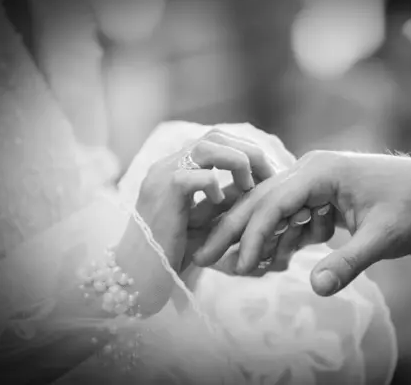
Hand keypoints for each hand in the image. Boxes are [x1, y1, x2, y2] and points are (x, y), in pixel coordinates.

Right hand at [117, 128, 279, 313]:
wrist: (139, 275)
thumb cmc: (173, 250)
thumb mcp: (209, 219)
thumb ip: (229, 199)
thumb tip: (260, 184)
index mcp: (177, 167)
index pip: (216, 139)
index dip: (246, 150)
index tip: (269, 172)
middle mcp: (167, 164)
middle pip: (215, 136)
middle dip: (249, 151)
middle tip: (270, 175)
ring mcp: (162, 175)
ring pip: (206, 147)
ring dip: (237, 162)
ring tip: (249, 186)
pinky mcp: (162, 193)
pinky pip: (195, 176)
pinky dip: (214, 186)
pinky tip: (219, 203)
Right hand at [193, 151, 410, 296]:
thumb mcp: (382, 236)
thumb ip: (349, 262)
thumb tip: (317, 289)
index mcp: (320, 171)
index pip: (274, 202)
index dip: (253, 235)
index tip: (238, 265)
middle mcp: (310, 171)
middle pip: (262, 201)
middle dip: (234, 231)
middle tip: (204, 256)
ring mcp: (314, 182)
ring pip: (273, 211)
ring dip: (259, 240)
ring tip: (239, 269)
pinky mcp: (320, 195)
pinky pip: (292, 218)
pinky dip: (284, 239)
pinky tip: (277, 260)